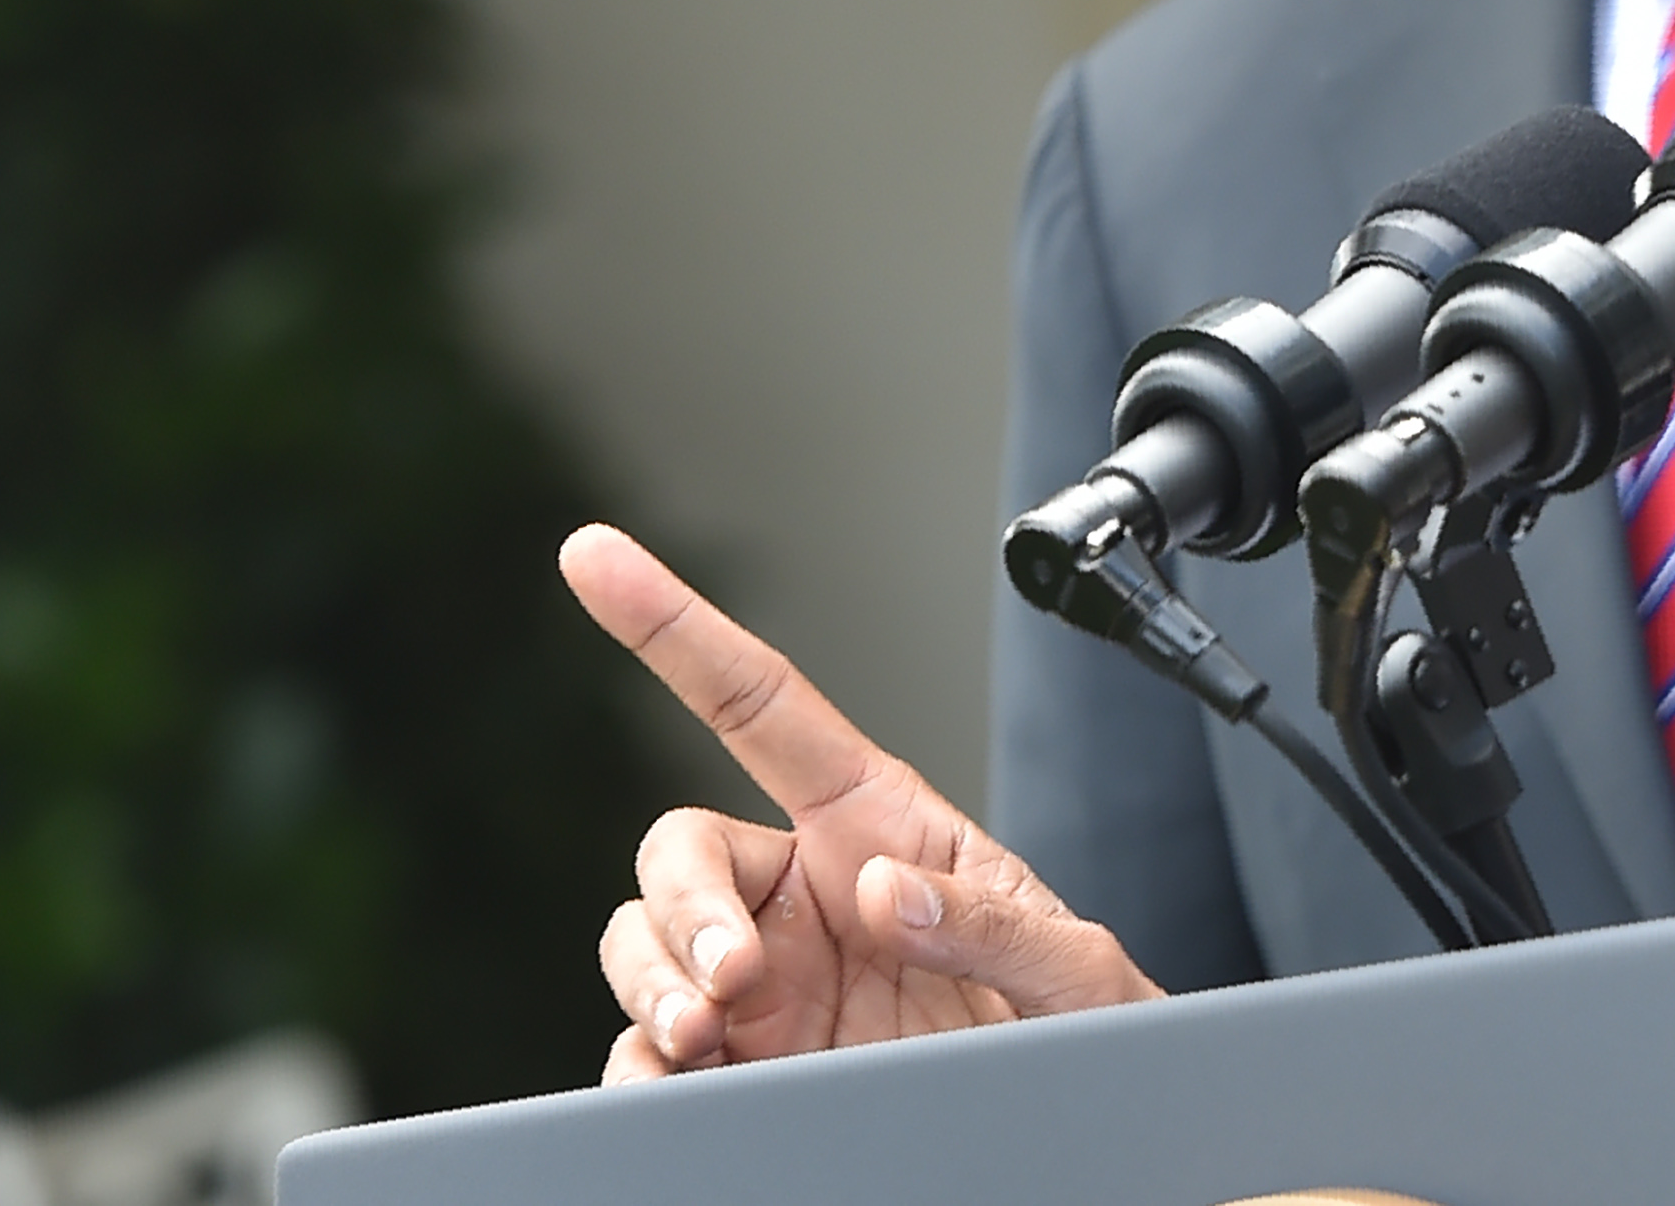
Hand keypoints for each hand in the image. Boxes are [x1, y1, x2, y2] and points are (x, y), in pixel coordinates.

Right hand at [560, 523, 1160, 1081]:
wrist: (1075, 1122)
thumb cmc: (1080, 1028)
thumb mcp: (1077, 968)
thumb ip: (998, 923)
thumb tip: (885, 893)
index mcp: (877, 823)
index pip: (760, 703)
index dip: (675, 627)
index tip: (594, 553)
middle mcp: (804, 892)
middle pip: (678, 850)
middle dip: (683, 909)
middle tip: (733, 984)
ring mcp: (765, 982)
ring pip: (644, 944)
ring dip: (651, 983)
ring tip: (704, 1037)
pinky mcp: (741, 1067)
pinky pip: (643, 1051)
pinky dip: (638, 1068)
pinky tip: (676, 1083)